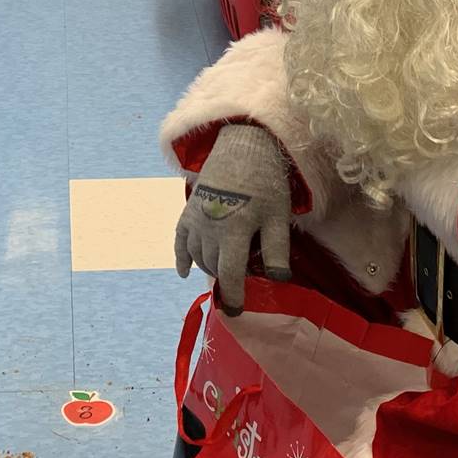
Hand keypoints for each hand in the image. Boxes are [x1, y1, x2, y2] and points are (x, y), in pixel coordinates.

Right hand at [174, 124, 292, 313]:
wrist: (244, 144)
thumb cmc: (266, 182)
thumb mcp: (278, 216)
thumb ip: (277, 250)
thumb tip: (278, 280)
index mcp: (234, 231)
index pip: (230, 275)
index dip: (233, 296)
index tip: (236, 313)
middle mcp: (209, 228)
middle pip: (213, 267)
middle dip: (224, 282)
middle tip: (237, 289)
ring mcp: (195, 218)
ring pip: (197, 256)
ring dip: (210, 267)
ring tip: (225, 271)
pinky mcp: (189, 209)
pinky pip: (179, 239)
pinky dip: (181, 257)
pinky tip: (185, 271)